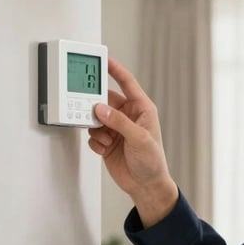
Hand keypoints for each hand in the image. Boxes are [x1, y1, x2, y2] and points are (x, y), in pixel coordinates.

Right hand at [88, 58, 178, 226]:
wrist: (145, 185)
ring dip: (96, 128)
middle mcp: (128, 116)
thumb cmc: (152, 161)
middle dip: (96, 107)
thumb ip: (118, 122)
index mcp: (142, 109)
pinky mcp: (107, 141)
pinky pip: (92, 134)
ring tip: (106, 140)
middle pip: (105, 101)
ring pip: (95, 117)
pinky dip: (96, 141)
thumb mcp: (139, 139)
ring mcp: (116, 128)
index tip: (104, 59)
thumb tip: (100, 108)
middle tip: (91, 112)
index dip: (116, 70)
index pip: (127, 83)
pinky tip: (106, 149)